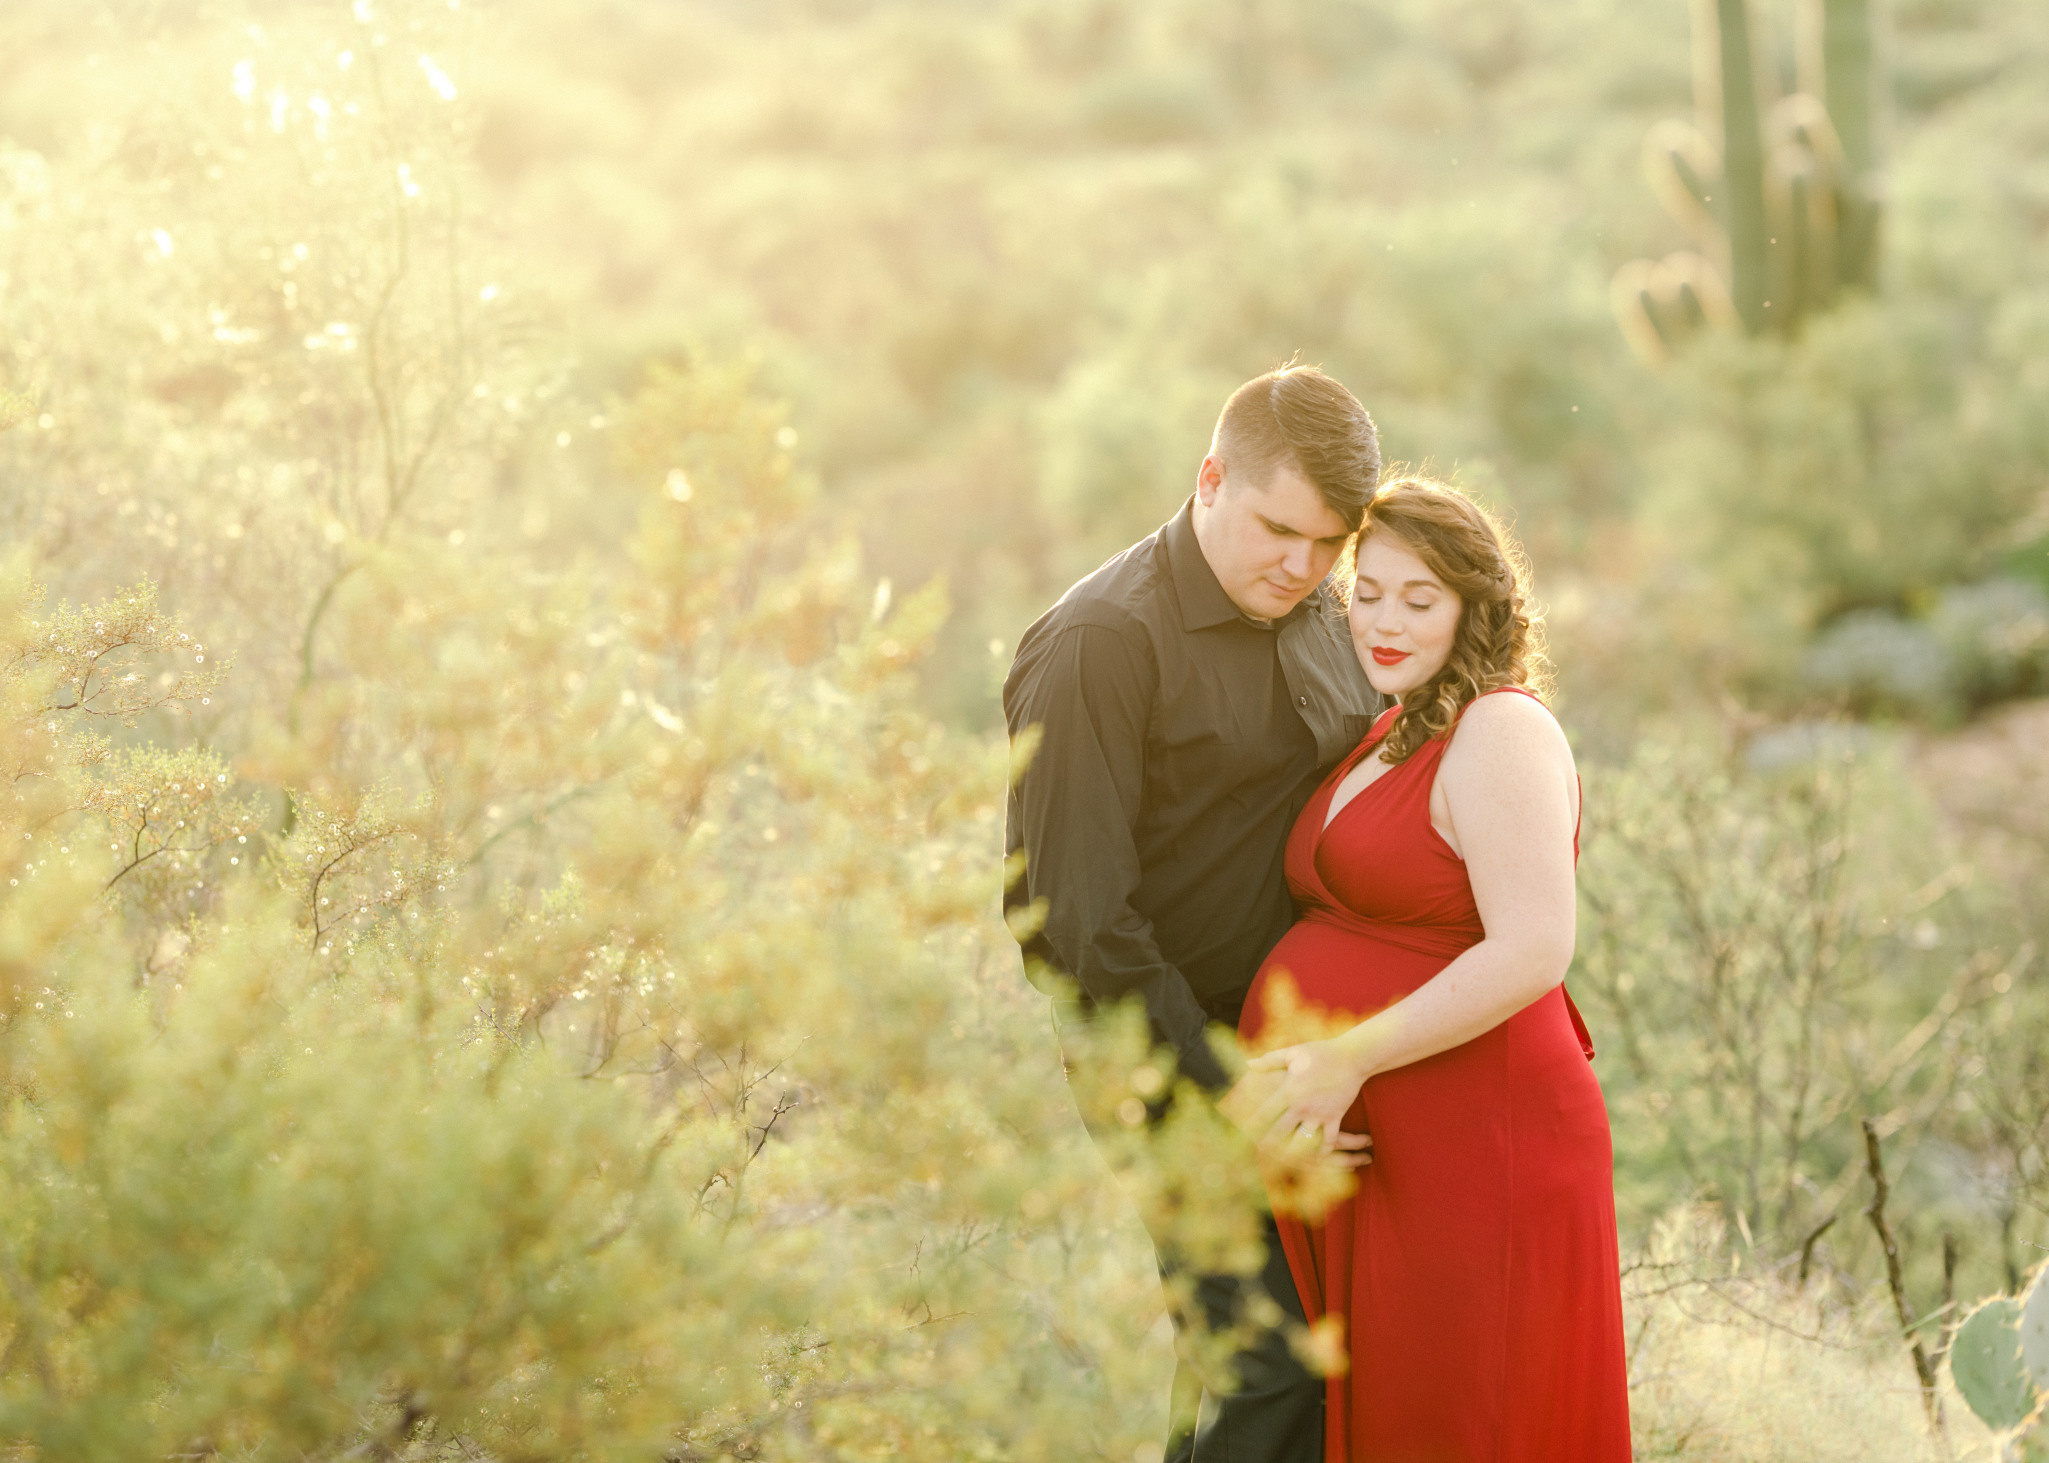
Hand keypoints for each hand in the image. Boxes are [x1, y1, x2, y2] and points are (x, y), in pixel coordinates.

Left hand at [1243, 1037, 1373, 1164]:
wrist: (1353, 1057)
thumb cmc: (1321, 1052)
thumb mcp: (1293, 1053)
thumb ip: (1269, 1061)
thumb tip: (1248, 1063)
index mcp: (1289, 1091)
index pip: (1265, 1113)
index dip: (1252, 1125)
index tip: (1242, 1132)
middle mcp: (1302, 1106)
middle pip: (1279, 1132)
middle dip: (1267, 1143)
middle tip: (1258, 1150)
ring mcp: (1320, 1114)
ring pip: (1303, 1142)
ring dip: (1293, 1152)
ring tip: (1283, 1159)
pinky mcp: (1335, 1118)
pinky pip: (1328, 1141)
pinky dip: (1322, 1151)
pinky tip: (1315, 1157)